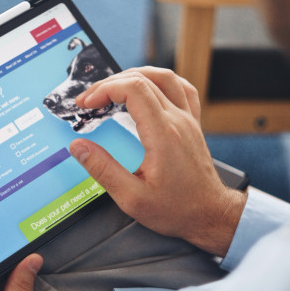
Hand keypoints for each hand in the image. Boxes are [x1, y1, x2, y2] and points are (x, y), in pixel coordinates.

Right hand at [69, 67, 245, 256]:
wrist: (211, 215)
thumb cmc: (177, 210)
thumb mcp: (132, 198)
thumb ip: (103, 170)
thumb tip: (78, 147)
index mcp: (163, 134)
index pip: (133, 89)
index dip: (104, 90)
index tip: (87, 104)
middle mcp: (178, 121)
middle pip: (143, 79)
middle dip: (110, 84)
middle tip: (90, 100)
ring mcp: (188, 120)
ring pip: (164, 77)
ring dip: (135, 75)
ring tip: (113, 87)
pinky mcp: (193, 124)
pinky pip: (181, 88)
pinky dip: (160, 81)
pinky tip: (148, 87)